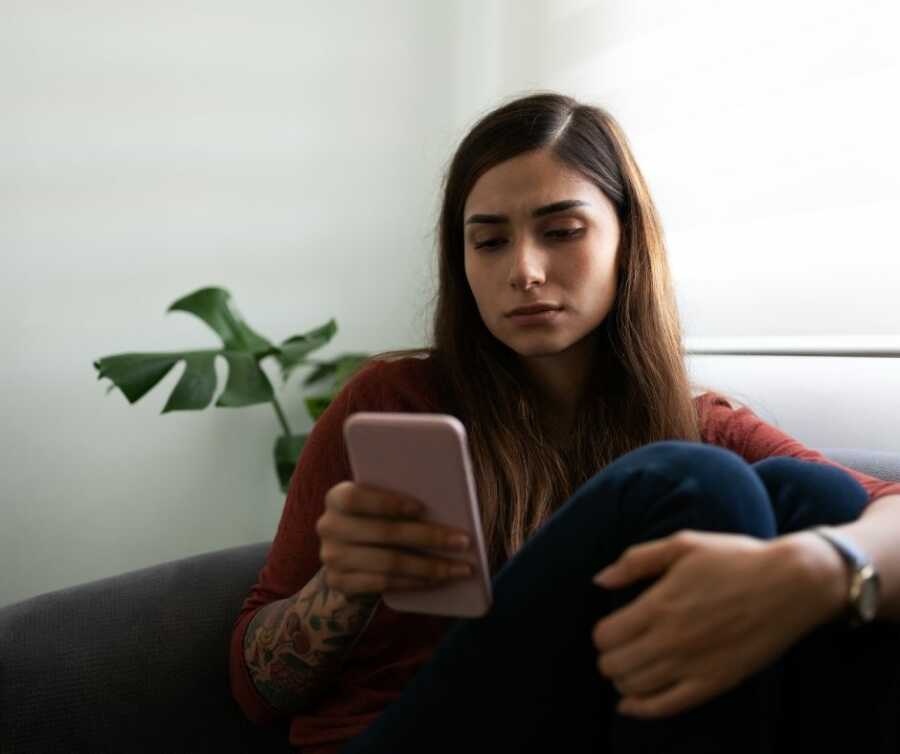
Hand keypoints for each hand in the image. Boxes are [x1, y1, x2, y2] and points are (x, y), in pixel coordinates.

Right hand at [316, 480, 473, 599]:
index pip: (356, 498)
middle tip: (463, 541)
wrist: (347, 555)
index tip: (422, 507)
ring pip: (389, 563)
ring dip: (430, 566)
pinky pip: (384, 584)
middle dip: (429, 537)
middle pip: (383, 533)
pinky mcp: (339, 582)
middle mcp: (328, 525)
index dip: (388, 503)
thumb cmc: (376, 519)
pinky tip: (439, 580)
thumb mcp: (381, 503)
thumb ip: (402, 497)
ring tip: (462, 567)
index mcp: (337, 496)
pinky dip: (415, 583)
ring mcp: (331, 557)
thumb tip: (451, 498)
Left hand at [591, 530, 831, 718]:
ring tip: (629, 666)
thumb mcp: (681, 544)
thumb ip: (635, 560)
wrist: (792, 584)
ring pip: (634, 687)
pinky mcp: (715, 683)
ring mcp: (692, 665)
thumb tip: (599, 579)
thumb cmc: (735, 559)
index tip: (612, 626)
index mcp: (658, 605)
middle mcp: (670, 639)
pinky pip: (666, 707)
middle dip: (608, 656)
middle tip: (619, 647)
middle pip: (614, 665)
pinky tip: (630, 704)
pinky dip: (641, 709)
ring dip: (623, 679)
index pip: (605, 635)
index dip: (602, 633)